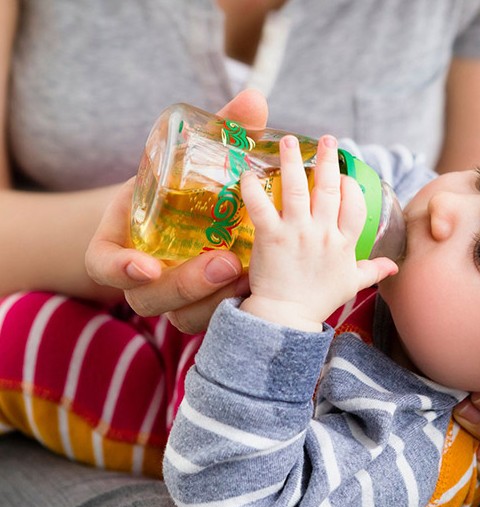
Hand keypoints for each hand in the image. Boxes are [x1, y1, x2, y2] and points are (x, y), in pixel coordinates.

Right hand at [86, 89, 268, 332]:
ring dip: (216, 301)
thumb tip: (255, 100)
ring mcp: (174, 297)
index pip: (103, 264)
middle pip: (150, 298)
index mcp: (122, 240)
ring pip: (185, 318)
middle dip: (187, 285)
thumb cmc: (183, 182)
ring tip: (250, 275)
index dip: (119, 269)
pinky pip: (214, 320)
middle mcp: (143, 277)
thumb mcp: (192, 156)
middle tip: (226, 262)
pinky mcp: (204, 308)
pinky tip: (263, 287)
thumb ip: (218, 132)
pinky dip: (236, 308)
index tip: (145, 265)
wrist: (193, 215)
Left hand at [239, 134, 396, 330]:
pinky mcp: (271, 236)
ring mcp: (297, 232)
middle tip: (326, 139)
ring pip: (297, 188)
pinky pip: (261, 206)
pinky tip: (248, 173)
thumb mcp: (352, 284)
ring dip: (293, 161)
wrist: (287, 318)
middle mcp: (323, 233)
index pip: (355, 205)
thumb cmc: (318, 300)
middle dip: (328, 160)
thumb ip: (373, 269)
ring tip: (288, 141)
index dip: (350, 187)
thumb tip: (394, 266)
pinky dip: (253, 188)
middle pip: (329, 189)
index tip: (345, 175)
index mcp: (344, 242)